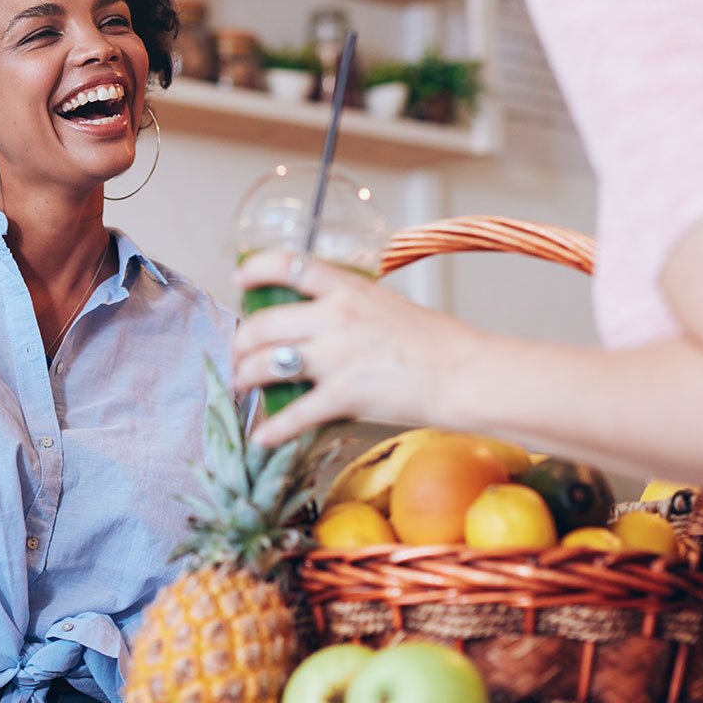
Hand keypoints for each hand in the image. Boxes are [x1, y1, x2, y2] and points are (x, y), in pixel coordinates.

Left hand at [234, 250, 482, 445]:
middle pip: (262, 324)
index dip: (254, 270)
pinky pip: (292, 415)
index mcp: (346, 288)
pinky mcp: (342, 396)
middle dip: (241, 343)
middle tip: (240, 354)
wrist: (462, 373)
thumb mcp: (386, 304)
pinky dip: (271, 429)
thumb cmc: (434, 341)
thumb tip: (320, 318)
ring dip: (246, 378)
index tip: (241, 280)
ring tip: (245, 386)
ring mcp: (335, 357)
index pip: (287, 265)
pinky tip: (262, 437)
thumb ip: (349, 306)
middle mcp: (333, 318)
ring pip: (264, 366)